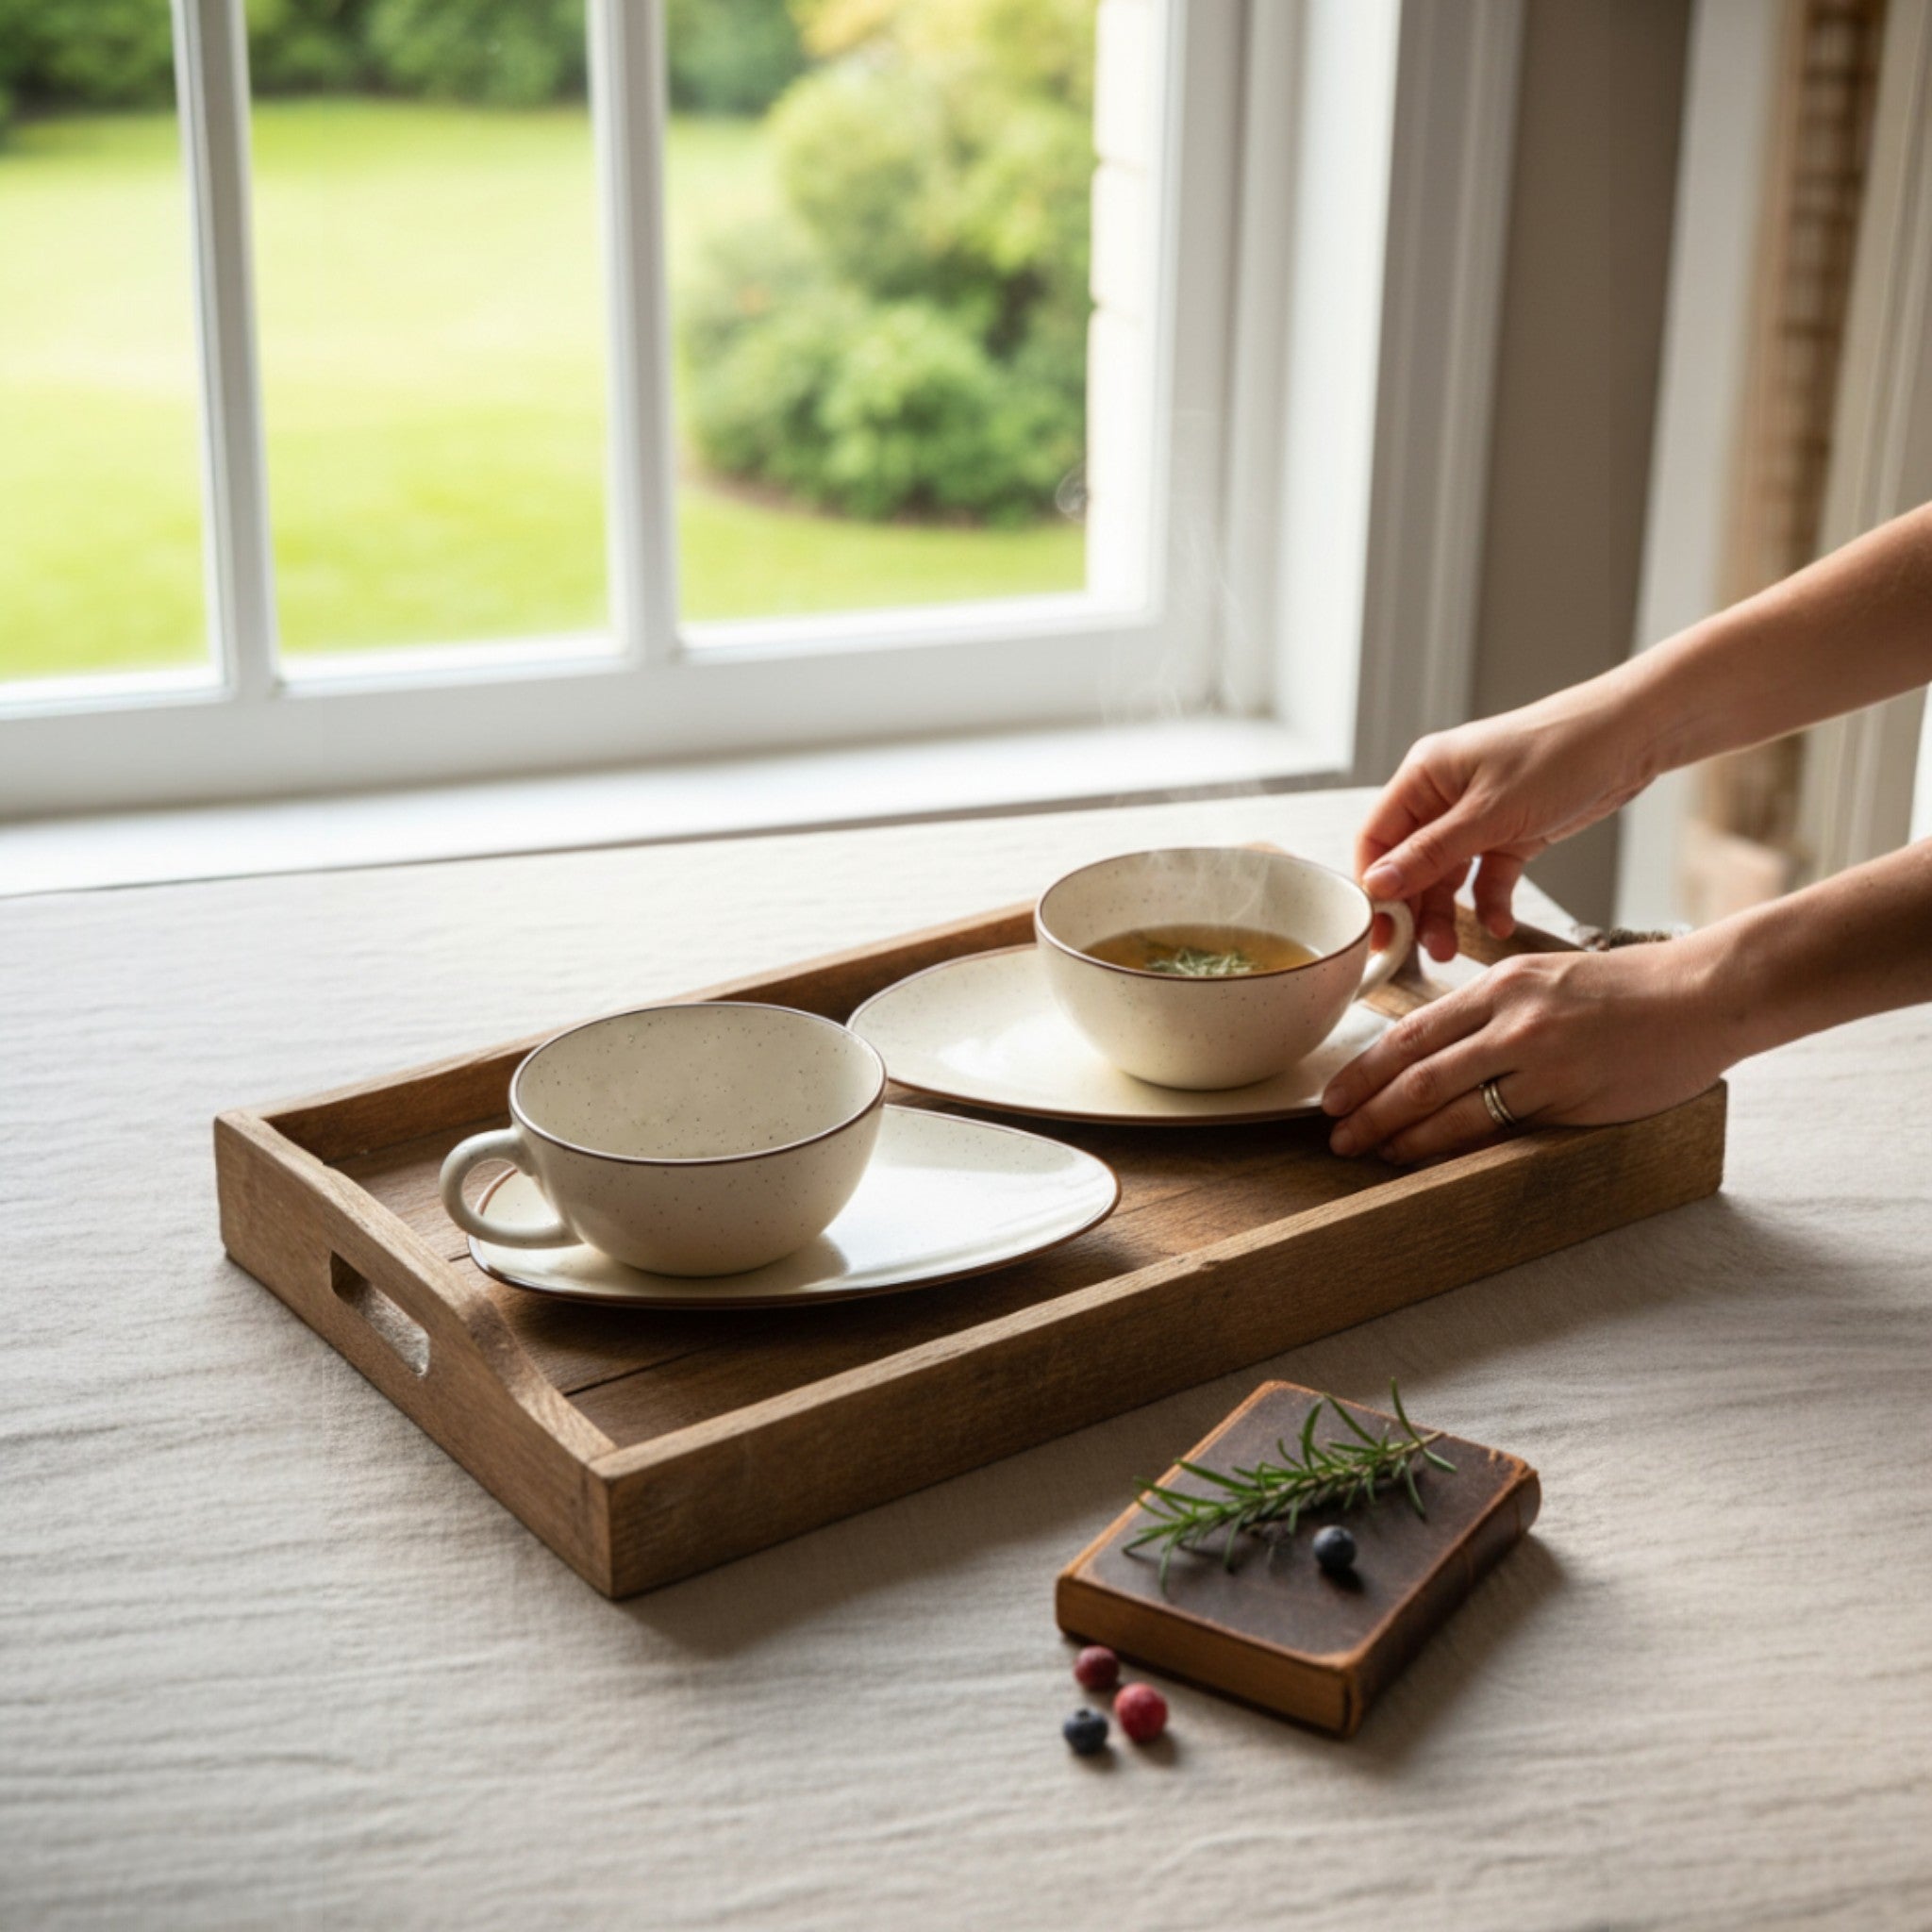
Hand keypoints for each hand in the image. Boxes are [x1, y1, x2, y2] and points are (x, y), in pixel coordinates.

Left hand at [1320, 939, 1733, 1163]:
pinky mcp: (1568, 1093)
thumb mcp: (1545, 978)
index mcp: (1499, 985)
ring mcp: (1538, 1056)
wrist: (1701, 994)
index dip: (1363, 1070)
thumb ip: (1492, 1011)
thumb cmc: (1627, 991)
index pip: (1410, 1032)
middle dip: (1366, 1109)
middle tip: (1335, 1136)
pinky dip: (1452, 1146)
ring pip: (1447, 1103)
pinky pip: (1496, 1127)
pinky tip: (1428, 1160)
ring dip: (1400, 1135)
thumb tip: (1438, 1051)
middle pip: (1415, 1071)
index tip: (1332, 1096)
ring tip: (1370, 1154)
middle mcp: (1510, 1017)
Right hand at [1358, 693, 1653, 960]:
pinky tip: (1499, 925)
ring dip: (1447, 913)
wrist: (1631, 738)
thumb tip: (1378, 885)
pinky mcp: (1511, 833)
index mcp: (1423, 777)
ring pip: (1446, 875)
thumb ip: (1432, 853)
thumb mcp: (1490, 812)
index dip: (1372, 885)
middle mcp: (1443, 797)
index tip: (1378, 930)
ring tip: (1451, 950)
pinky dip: (1490, 902)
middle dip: (1413, 908)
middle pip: (1409, 863)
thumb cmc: (1559, 754)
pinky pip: (1487, 877)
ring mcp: (1477, 816)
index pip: (1376, 838)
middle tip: (1419, 950)